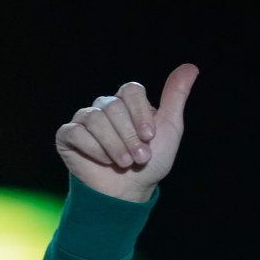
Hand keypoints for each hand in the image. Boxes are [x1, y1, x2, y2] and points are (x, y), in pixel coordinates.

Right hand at [55, 63, 199, 201]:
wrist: (130, 192)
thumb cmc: (151, 162)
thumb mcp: (170, 129)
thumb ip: (176, 97)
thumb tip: (191, 67)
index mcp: (128, 102)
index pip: (131, 90)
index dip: (140, 113)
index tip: (150, 137)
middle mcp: (105, 107)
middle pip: (113, 106)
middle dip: (129, 136)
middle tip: (140, 157)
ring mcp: (84, 119)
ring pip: (94, 118)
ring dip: (114, 145)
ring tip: (125, 163)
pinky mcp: (68, 136)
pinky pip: (76, 132)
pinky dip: (94, 150)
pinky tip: (103, 162)